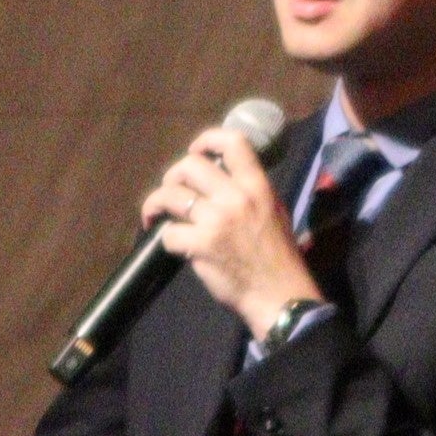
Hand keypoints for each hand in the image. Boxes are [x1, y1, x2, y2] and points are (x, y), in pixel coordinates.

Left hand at [138, 127, 319, 338]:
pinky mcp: (201, 246)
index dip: (206, 139)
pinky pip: (169, 232)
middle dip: (172, 177)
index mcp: (257, 186)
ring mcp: (216, 221)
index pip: (233, 142)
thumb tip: (221, 177)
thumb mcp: (274, 211)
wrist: (280, 295)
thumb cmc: (278, 255)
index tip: (196, 151)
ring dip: (156, 204)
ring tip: (155, 215)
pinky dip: (166, 238)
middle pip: (189, 165)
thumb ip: (250, 190)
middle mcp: (236, 197)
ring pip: (169, 195)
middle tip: (172, 192)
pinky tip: (173, 244)